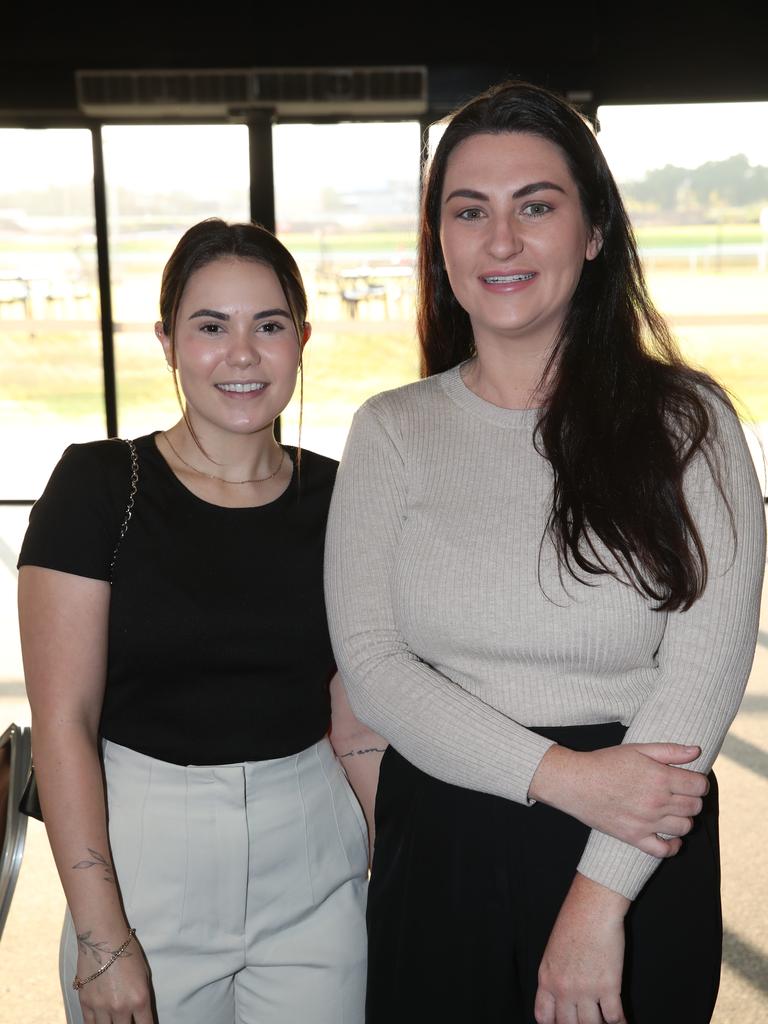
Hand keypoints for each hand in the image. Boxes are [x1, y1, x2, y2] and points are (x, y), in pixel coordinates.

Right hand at [76, 940, 153, 1023]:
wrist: (103, 939)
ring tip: (113, 1021)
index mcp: (139, 999)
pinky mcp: (85, 1004)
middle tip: (126, 1020)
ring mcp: (101, 1008)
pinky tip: (99, 1023)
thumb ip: (141, 997)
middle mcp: (121, 1007)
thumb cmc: (128, 951)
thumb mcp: (144, 974)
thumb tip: (140, 1014)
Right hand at [529, 742, 707, 856]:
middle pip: (694, 806)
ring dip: (683, 818)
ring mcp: (647, 822)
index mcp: (660, 778)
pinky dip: (672, 846)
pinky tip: (669, 835)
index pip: (699, 786)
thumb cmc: (606, 763)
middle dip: (692, 798)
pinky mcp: (635, 837)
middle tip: (680, 793)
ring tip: (672, 810)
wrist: (576, 783)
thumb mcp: (637, 749)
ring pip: (685, 827)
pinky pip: (664, 850)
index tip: (691, 780)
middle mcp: (657, 802)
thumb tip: (697, 750)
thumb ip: (670, 751)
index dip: (699, 782)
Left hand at [535, 874, 628, 1023]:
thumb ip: (556, 974)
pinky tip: (622, 1022)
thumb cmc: (573, 921)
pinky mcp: (609, 986)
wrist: (592, 907)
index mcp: (547, 978)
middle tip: (585, 1022)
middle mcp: (564, 988)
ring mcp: (586, 990)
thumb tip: (561, 992)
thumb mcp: (553, 950)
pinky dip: (620, 1023)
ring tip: (603, 1022)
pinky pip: (614, 1017)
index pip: (544, 1016)